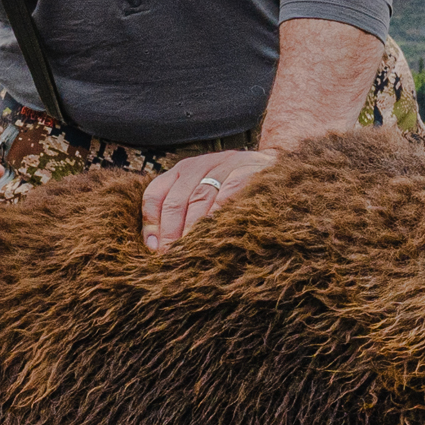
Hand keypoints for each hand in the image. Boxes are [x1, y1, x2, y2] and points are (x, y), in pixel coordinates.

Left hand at [144, 148, 276, 251]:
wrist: (273, 165)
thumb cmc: (233, 188)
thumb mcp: (203, 192)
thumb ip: (180, 213)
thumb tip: (156, 246)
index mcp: (182, 171)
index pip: (156, 194)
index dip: (151, 223)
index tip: (155, 250)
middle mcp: (199, 165)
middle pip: (176, 201)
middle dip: (171, 233)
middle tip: (171, 259)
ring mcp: (223, 165)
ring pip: (200, 198)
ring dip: (193, 229)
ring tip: (190, 253)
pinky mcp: (246, 170)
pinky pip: (229, 193)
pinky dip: (220, 214)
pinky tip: (216, 235)